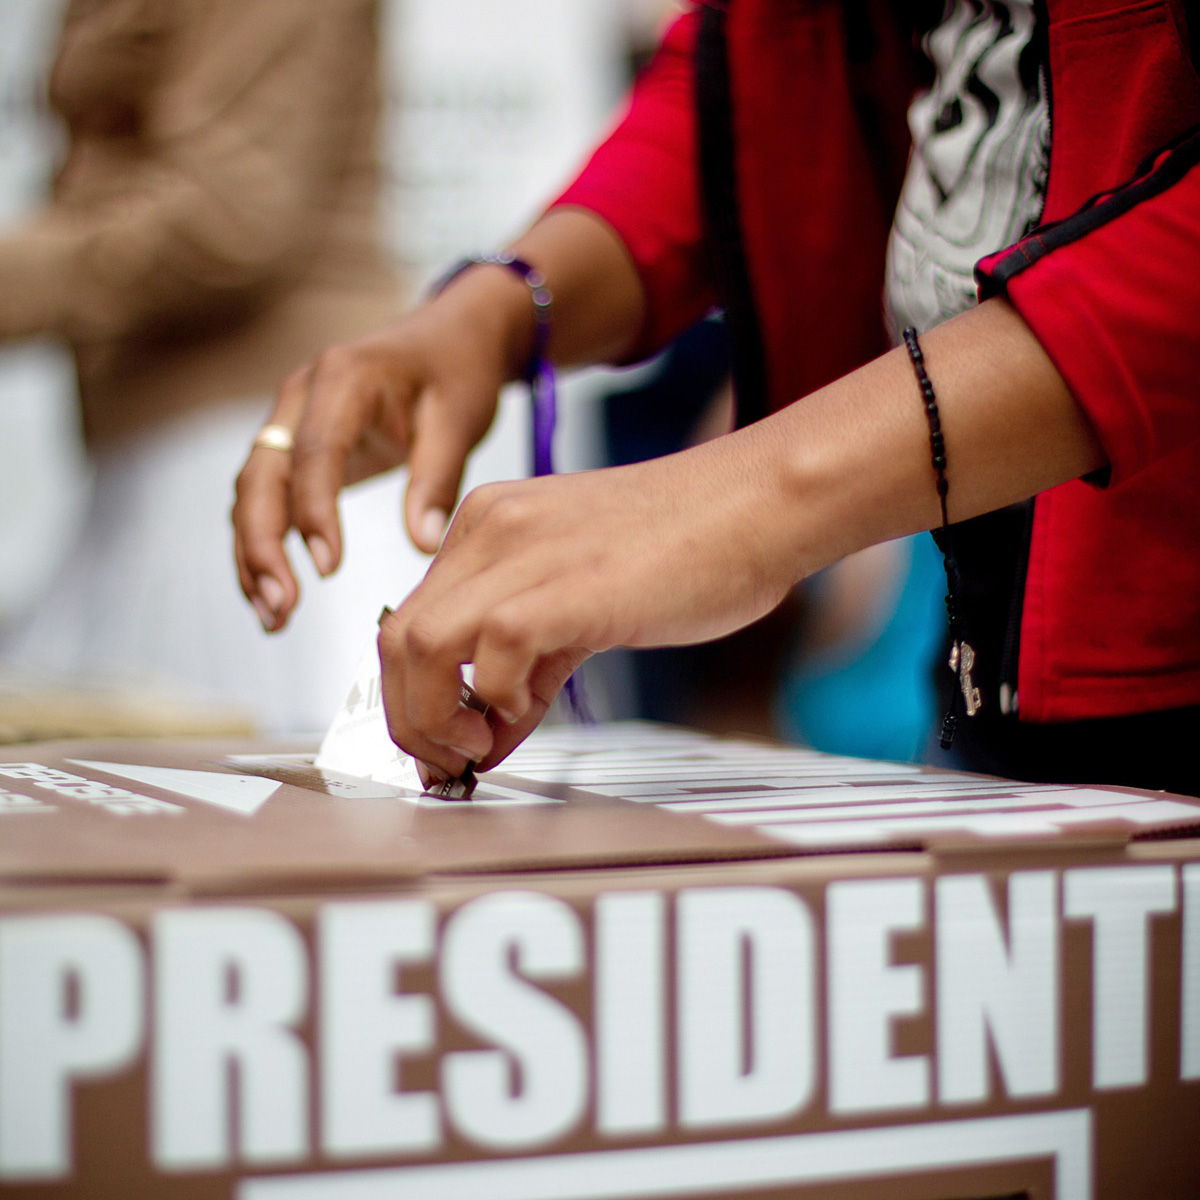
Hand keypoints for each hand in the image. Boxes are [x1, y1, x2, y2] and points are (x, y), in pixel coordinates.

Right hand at [232, 267, 534, 630]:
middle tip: (281, 607)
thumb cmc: (457, 371)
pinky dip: (266, 544)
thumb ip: (437, 480)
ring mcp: (290, 419)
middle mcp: (301, 396)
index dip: (314, 511)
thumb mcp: (459, 420)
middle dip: (262, 545)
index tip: (327, 567)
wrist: (450, 337)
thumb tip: (422, 545)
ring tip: (275, 616)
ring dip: (255, 555)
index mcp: (343, 379)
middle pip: (261, 475)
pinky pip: (268, 498)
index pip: (313, 450)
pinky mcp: (294, 446)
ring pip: (253, 493)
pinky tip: (276, 592)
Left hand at [374, 297, 1106, 784]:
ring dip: (431, 718)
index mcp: (489, 526)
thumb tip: (489, 732)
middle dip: (408, 719)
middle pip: (396, 638)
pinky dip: (495, 702)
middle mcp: (489, 529)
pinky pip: (489, 654)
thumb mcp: (586, 604)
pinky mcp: (562, 584)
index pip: (412, 619)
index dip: (414, 695)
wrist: (757, 505)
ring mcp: (521, 551)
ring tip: (476, 748)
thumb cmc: (688, 551)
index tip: (446, 742)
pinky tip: (525, 716)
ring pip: (415, 645)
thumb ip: (531, 666)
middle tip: (449, 762)